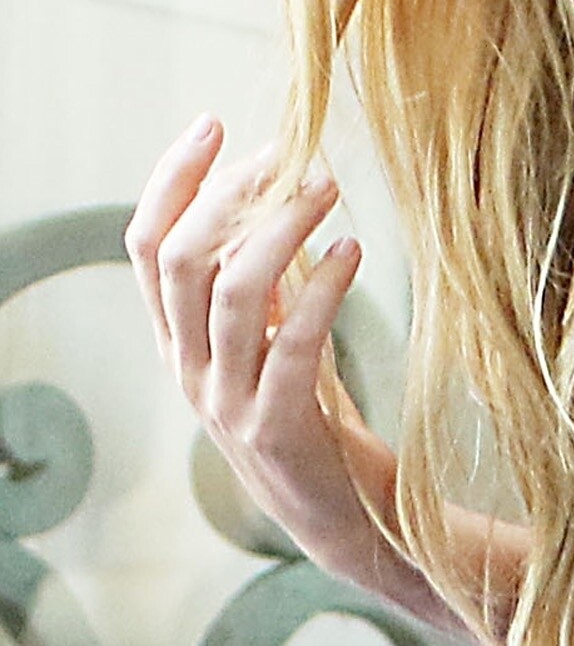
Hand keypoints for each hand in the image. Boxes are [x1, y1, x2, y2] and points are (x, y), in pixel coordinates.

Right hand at [126, 115, 388, 586]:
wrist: (350, 520)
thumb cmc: (314, 419)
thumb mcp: (271, 343)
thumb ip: (259, 285)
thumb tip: (268, 197)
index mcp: (179, 345)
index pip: (148, 249)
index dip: (172, 182)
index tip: (213, 126)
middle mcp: (190, 372)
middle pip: (180, 262)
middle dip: (228, 195)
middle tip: (286, 151)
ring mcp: (227, 403)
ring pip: (231, 293)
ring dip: (282, 228)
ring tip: (329, 187)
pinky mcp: (277, 428)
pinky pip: (291, 343)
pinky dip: (322, 288)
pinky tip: (354, 251)